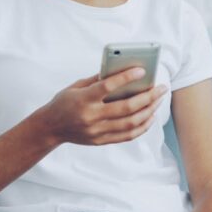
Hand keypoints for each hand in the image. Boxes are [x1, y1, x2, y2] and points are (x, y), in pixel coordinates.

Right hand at [38, 67, 168, 145]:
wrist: (50, 128)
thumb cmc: (64, 102)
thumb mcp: (76, 86)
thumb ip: (98, 80)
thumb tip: (122, 71)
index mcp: (83, 99)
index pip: (107, 87)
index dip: (126, 78)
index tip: (142, 70)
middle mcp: (91, 117)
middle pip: (126, 108)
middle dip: (147, 97)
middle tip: (161, 88)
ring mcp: (97, 131)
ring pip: (130, 123)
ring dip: (149, 111)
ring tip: (158, 100)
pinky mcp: (101, 141)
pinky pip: (127, 136)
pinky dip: (142, 127)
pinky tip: (150, 116)